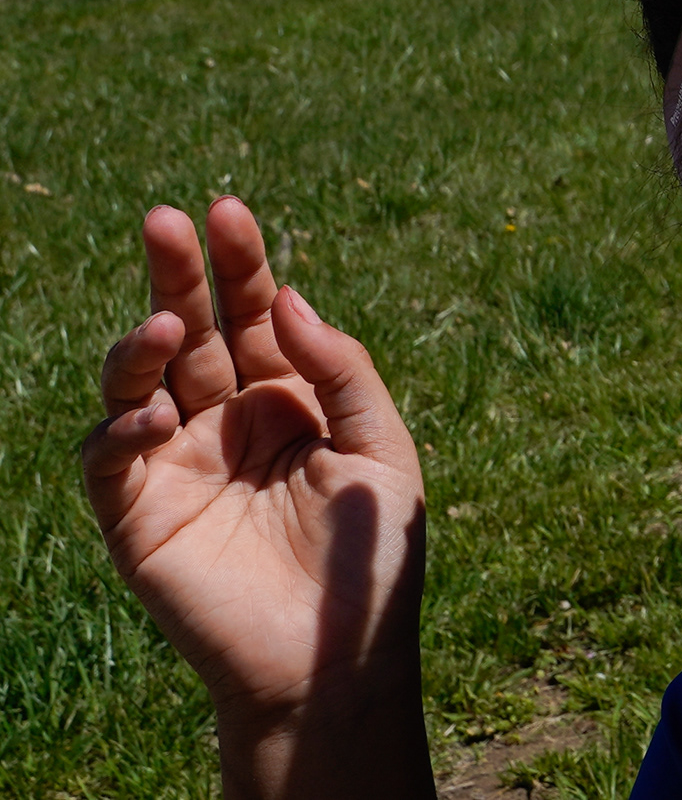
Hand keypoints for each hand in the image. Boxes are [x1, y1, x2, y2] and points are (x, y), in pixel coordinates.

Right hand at [81, 198, 431, 799]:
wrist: (337, 661)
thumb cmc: (371, 559)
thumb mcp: (382, 449)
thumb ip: (342, 371)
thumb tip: (292, 296)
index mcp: (289, 397)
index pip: (258, 314)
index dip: (242, 263)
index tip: (230, 209)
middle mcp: (229, 419)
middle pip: (196, 331)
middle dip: (178, 275)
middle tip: (166, 220)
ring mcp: (181, 462)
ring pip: (142, 382)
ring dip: (145, 344)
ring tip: (169, 327)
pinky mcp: (140, 514)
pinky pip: (109, 456)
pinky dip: (123, 429)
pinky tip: (157, 418)